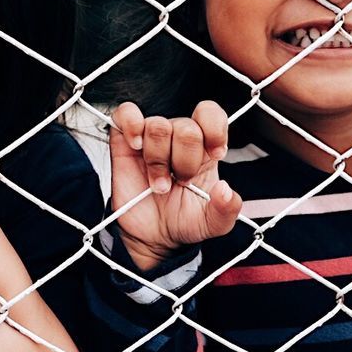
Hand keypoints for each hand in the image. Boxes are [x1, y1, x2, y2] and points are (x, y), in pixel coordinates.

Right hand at [109, 100, 241, 271]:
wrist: (153, 238)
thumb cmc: (183, 221)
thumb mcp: (213, 223)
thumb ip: (227, 209)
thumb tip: (224, 189)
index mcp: (205, 148)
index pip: (211, 115)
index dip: (214, 131)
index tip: (214, 155)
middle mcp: (178, 138)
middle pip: (187, 128)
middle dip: (185, 162)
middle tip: (180, 182)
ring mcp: (151, 138)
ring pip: (158, 127)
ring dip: (158, 161)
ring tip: (158, 184)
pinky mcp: (124, 141)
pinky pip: (126, 113)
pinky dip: (131, 126)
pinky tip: (136, 147)